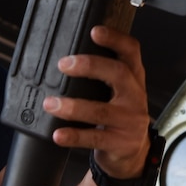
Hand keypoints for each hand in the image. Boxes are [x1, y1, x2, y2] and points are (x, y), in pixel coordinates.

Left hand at [43, 25, 151, 179]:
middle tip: (64, 65)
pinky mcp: (121, 143)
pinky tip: (58, 134)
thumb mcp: (119, 92)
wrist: (132, 154)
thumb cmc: (119, 116)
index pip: (131, 51)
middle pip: (118, 74)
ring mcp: (130, 121)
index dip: (115, 39)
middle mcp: (135, 97)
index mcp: (134, 78)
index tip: (95, 31)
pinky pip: (94, 138)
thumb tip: (66, 58)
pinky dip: (74, 135)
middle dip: (90, 66)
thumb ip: (102, 75)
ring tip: (50, 104)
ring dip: (73, 106)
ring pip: (101, 111)